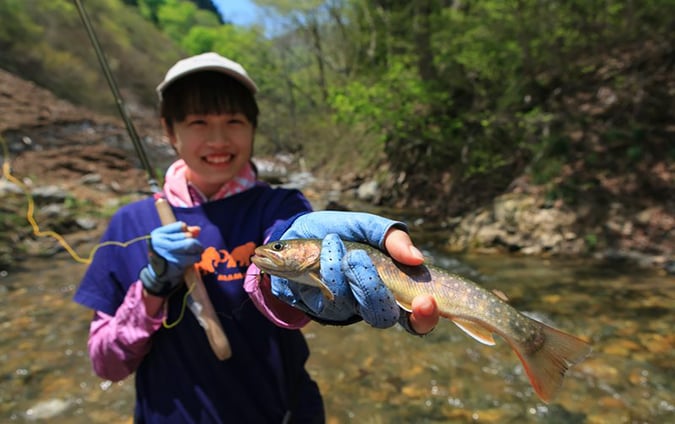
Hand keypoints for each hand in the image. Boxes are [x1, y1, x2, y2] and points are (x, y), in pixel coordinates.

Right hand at [139, 221, 203, 296]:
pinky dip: (196, 257)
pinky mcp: (174, 263)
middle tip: (199, 247)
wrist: (158, 274)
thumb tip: (197, 230)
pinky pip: (191, 257)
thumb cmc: (166, 254)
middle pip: (187, 236)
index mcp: (158, 234)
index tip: (190, 237)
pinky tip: (195, 259)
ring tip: (198, 253)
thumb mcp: (170, 240)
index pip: (180, 226)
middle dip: (196, 242)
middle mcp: (161, 242)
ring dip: (198, 250)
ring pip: (190, 245)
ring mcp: (167, 253)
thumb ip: (184, 233)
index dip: (188, 231)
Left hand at [271, 211, 437, 333]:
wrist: (296, 234)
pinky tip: (328, 246)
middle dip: (373, 291)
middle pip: (383, 317)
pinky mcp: (320, 306)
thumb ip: (391, 237)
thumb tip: (418, 258)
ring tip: (345, 249)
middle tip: (359, 258)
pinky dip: (329, 268)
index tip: (427, 301)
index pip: (417, 317)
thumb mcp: (367, 226)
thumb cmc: (339, 231)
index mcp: (393, 287)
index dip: (425, 317)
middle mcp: (371, 303)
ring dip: (347, 275)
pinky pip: (328, 296)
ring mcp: (345, 307)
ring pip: (352, 305)